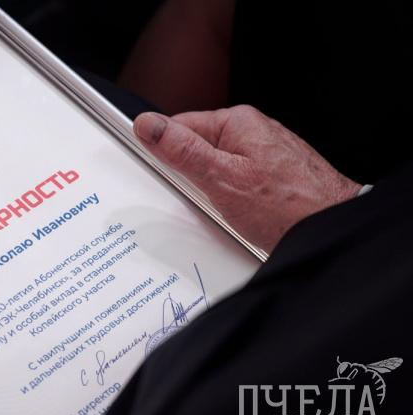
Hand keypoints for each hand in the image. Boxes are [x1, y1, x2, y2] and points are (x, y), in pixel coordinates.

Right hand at [133, 105, 360, 252]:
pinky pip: (236, 183)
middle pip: (198, 150)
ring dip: (214, 193)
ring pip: (217, 170)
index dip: (165, 151)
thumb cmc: (288, 207)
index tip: (160, 171)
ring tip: (230, 211)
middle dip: (193, 177)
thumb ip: (181, 150)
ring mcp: (264, 155)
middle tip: (205, 198)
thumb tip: (148, 124)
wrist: (330, 229)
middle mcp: (253, 133)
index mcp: (237, 122)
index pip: (179, 126)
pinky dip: (233, 201)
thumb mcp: (221, 179)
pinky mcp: (272, 176)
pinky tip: (242, 216)